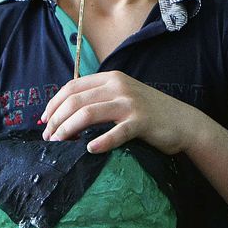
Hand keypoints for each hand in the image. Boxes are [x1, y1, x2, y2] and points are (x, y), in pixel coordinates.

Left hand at [40, 70, 208, 155]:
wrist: (184, 122)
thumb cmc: (148, 113)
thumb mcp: (121, 97)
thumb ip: (98, 99)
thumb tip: (65, 113)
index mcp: (110, 78)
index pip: (71, 87)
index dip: (53, 104)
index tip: (43, 121)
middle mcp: (118, 86)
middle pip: (75, 100)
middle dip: (56, 119)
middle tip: (48, 137)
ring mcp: (130, 103)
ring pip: (88, 113)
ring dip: (69, 129)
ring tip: (60, 143)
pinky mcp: (142, 121)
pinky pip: (116, 132)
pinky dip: (101, 141)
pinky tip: (90, 149)